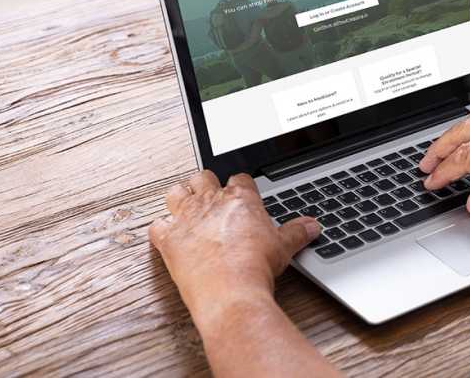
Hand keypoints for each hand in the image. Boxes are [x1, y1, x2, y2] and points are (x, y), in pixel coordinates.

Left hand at [148, 171, 320, 327]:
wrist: (231, 292)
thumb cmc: (255, 267)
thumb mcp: (284, 247)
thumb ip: (297, 232)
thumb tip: (312, 226)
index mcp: (240, 199)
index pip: (239, 178)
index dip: (240, 184)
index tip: (242, 193)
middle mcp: (211, 202)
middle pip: (203, 177)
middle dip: (207, 185)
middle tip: (213, 198)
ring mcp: (187, 219)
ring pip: (176, 192)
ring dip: (181, 197)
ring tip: (188, 207)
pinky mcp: (169, 240)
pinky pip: (157, 225)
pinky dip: (161, 229)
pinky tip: (169, 234)